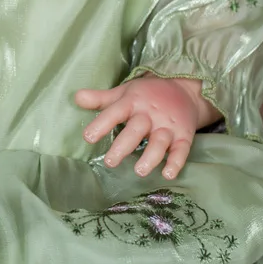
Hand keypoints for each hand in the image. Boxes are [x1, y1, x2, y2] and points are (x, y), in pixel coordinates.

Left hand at [74, 76, 205, 180]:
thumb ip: (100, 99)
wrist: (186, 89)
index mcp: (133, 102)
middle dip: (124, 145)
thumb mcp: (124, 93)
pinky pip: (182, 149)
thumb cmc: (147, 95)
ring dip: (151, 156)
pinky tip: (168, 174)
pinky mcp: (183, 136)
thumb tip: (76, 98)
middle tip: (110, 162)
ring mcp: (167, 125)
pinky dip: (177, 161)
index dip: (102, 124)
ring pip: (160, 141)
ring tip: (140, 171)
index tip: (88, 137)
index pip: (115, 112)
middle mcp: (150, 114)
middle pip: (136, 129)